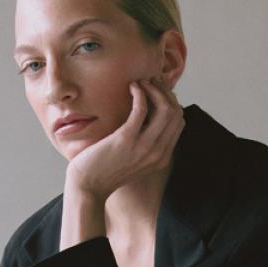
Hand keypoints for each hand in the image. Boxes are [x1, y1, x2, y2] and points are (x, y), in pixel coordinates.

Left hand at [65, 77, 184, 202]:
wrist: (88, 186)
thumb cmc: (106, 169)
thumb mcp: (133, 158)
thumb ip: (145, 142)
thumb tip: (148, 116)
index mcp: (162, 158)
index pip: (179, 122)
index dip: (171, 101)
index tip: (158, 91)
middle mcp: (157, 154)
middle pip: (176, 113)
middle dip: (166, 91)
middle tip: (152, 80)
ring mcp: (143, 148)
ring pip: (165, 109)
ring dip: (155, 89)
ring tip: (142, 82)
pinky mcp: (126, 140)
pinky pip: (142, 108)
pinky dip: (139, 92)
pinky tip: (132, 87)